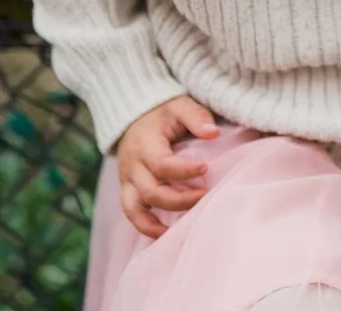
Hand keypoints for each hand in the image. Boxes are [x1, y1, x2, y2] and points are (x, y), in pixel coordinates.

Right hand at [117, 96, 218, 237]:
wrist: (135, 117)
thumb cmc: (162, 113)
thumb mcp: (179, 106)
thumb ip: (196, 116)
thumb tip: (213, 133)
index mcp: (145, 143)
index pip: (162, 164)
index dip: (184, 170)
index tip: (206, 167)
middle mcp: (132, 165)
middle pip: (151, 191)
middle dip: (179, 198)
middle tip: (204, 194)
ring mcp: (127, 180)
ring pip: (138, 207)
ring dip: (161, 219)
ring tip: (187, 222)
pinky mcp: (128, 190)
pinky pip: (131, 214)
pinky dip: (146, 227)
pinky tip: (165, 234)